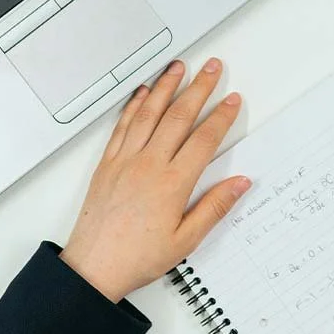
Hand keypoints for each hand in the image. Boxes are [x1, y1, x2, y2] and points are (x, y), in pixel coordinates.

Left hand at [60, 58, 250, 301]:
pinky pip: (123, 125)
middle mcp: (148, 165)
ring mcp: (125, 160)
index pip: (203, 140)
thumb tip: (239, 184)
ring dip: (166, 86)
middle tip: (212, 68)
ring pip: (149, 113)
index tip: (231, 101)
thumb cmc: (136, 257)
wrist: (94, 266)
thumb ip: (214, 208)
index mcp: (172, 184)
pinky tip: (143, 93)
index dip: (220, 116)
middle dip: (199, 88)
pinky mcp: (108, 163)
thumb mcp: (185, 241)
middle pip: (179, 116)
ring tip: (178, 67)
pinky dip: (134, 105)